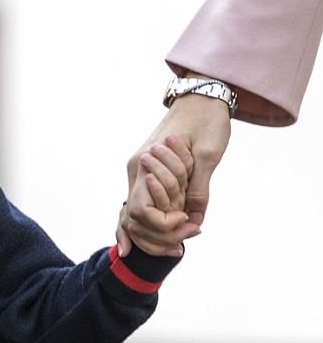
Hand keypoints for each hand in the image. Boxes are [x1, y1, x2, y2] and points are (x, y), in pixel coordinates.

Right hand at [118, 93, 230, 255]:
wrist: (202, 96)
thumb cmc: (206, 120)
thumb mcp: (208, 155)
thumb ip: (199, 189)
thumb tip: (195, 220)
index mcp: (144, 163)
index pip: (140, 211)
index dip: (162, 226)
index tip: (188, 225)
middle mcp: (135, 169)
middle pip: (133, 217)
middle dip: (157, 236)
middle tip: (185, 243)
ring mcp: (138, 172)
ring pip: (134, 214)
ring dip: (153, 233)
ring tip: (177, 246)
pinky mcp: (146, 174)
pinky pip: (140, 204)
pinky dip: (144, 224)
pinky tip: (144, 243)